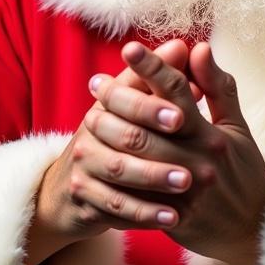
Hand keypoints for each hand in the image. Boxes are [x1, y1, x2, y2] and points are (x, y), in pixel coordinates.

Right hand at [27, 40, 200, 264]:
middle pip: (126, 133)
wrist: (69, 192)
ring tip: (186, 185)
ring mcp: (84, 164)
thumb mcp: (137, 108)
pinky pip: (114, 207)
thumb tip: (187, 46)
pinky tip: (171, 219)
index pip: (128, 93)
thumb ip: (165, 79)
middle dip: (161, 143)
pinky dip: (143, 213)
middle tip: (194, 153)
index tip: (184, 110)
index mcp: (108, 102)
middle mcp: (91, 129)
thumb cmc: (117, 141)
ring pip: (120, 171)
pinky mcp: (83, 196)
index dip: (155, 102)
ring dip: (154, 178)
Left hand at [86, 39, 264, 264]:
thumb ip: (218, 88)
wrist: (254, 230)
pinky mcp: (172, 217)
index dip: (153, 67)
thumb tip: (200, 48)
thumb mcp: (237, 128)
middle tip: (96, 82)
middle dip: (117, 98)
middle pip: (147, 122)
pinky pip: (134, 194)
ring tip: (90, 116)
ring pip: (134, 157)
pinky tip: (93, 160)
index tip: (129, 48)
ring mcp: (183, 191)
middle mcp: (197, 160)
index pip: (178, 92)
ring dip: (107, 134)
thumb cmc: (243, 173)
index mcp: (212, 134)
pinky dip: (112, 176)